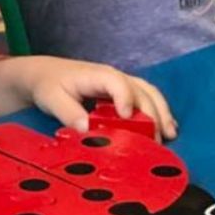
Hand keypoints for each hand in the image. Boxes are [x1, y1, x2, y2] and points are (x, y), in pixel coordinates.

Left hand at [23, 56, 177, 139]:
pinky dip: (159, 113)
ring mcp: (121, 85)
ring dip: (162, 113)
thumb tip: (86, 128)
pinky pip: (146, 99)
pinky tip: (168, 130)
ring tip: (170, 135)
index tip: (126, 117)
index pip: (117, 82)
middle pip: (140, 90)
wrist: (44, 75)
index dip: (124, 98)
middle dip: (151, 114)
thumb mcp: (51, 98)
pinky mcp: (122, 95)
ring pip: (148, 93)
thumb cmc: (48, 84)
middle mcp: (114, 78)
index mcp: (97, 75)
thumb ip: (67, 112)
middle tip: (156, 140)